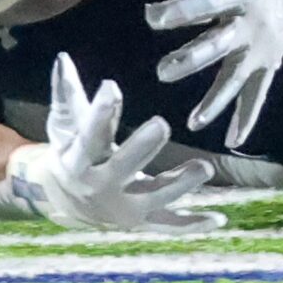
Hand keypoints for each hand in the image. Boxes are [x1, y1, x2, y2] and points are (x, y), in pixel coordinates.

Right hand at [8, 53, 221, 232]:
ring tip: (205, 168)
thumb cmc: (71, 149)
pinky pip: (168, 224)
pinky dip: (192, 224)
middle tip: (162, 125)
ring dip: (179, 186)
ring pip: (153, 199)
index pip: (89, 135)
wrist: (64, 199)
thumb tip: (62, 58)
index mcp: (79, 160)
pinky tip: (219, 220)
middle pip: (121, 169)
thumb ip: (67, 92)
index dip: (99, 113)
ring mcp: (122, 207)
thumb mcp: (66, 122)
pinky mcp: (141, 220)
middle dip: (141, 149)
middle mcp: (100, 187)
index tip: (112, 86)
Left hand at [142, 0, 282, 148]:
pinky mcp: (268, 62)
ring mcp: (261, 47)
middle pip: (220, 43)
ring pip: (236, 76)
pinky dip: (247, 118)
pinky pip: (258, 94)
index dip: (183, 8)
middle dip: (193, 58)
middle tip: (162, 71)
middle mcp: (252, 21)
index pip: (209, 0)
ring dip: (216, 100)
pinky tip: (233, 142)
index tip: (151, 16)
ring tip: (193, 122)